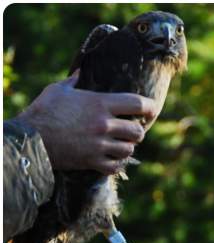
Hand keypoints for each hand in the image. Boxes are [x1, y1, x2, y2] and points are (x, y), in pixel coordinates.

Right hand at [17, 71, 159, 173]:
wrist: (28, 138)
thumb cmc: (43, 111)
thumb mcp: (58, 90)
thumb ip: (73, 81)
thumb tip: (80, 71)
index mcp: (100, 104)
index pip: (138, 104)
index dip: (151, 107)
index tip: (152, 110)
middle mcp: (103, 125)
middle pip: (138, 131)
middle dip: (138, 131)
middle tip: (131, 130)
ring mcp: (99, 145)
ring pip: (129, 150)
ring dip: (127, 147)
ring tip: (120, 144)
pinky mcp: (91, 161)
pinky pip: (115, 167)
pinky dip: (116, 164)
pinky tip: (111, 160)